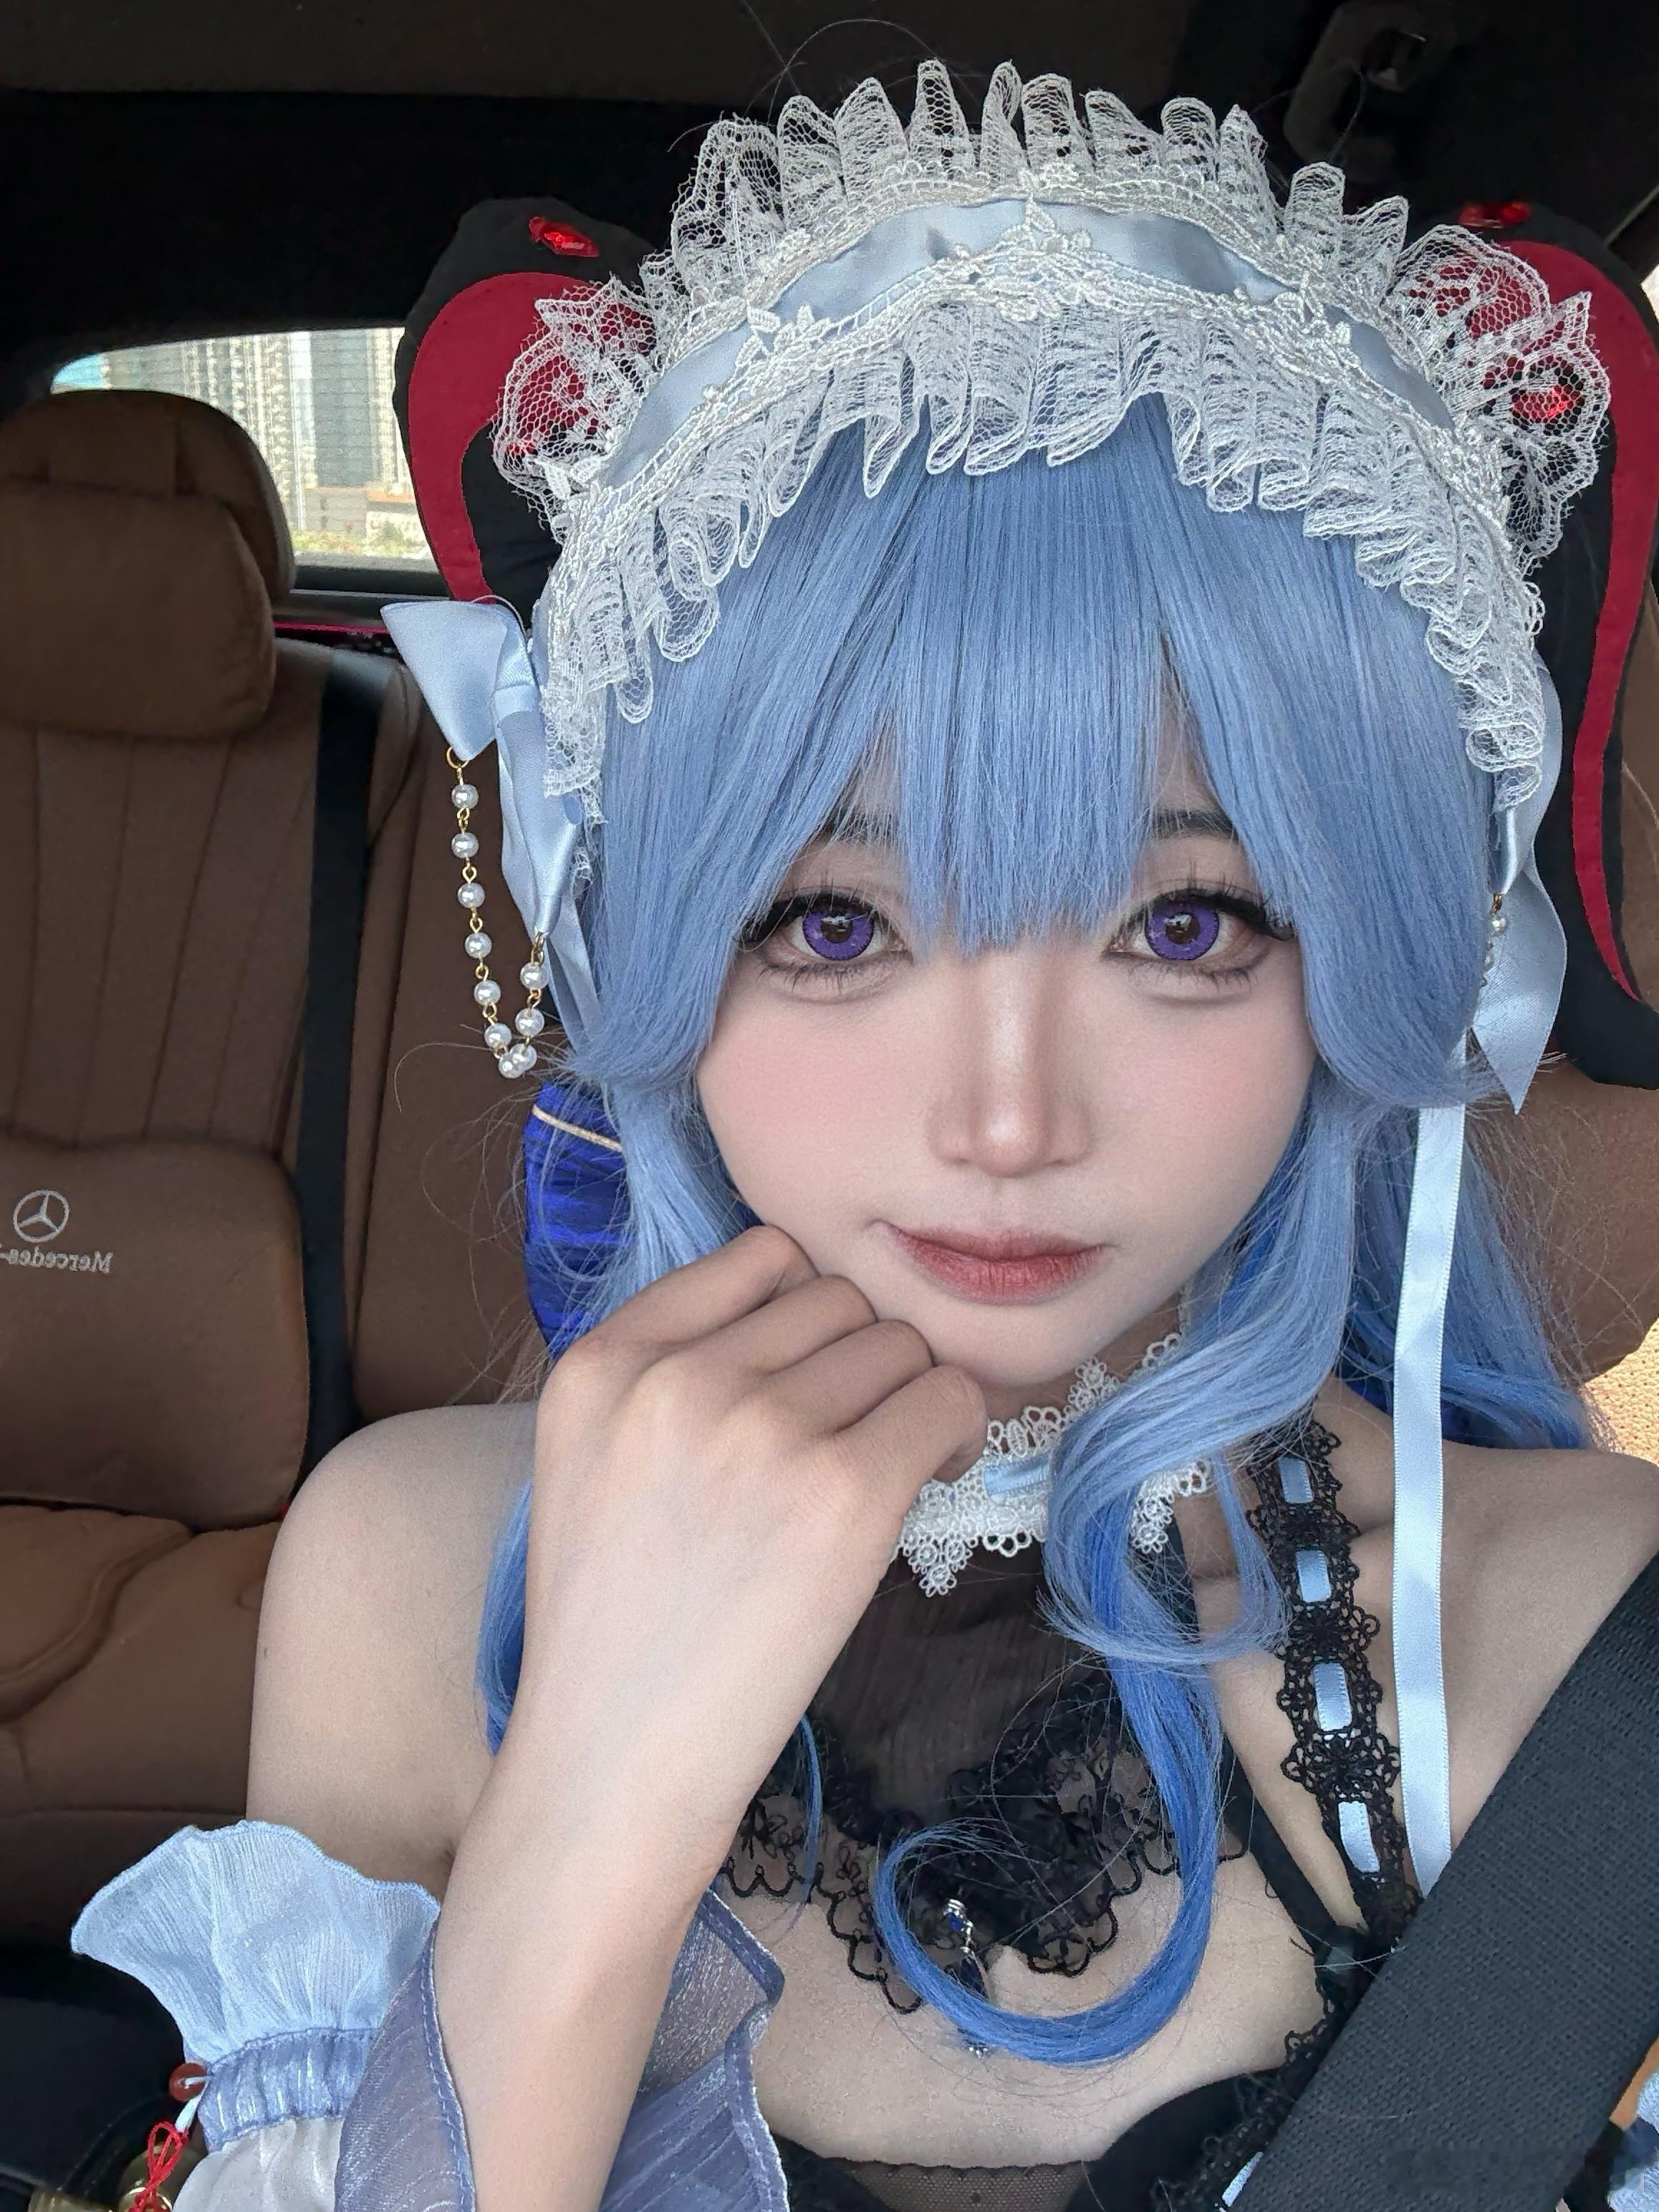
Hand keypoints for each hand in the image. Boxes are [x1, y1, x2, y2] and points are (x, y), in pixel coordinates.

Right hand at [503, 1225, 986, 1882]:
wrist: (613, 1761)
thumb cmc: (617, 1622)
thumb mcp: (593, 1456)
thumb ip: (672, 1369)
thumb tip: (811, 1312)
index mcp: (604, 1360)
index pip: (761, 1255)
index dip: (804, 1314)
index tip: (809, 1378)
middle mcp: (678, 1375)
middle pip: (837, 1296)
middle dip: (857, 1358)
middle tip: (852, 1437)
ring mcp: (761, 1429)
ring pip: (897, 1342)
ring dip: (908, 1394)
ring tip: (885, 1465)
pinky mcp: (843, 1491)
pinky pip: (947, 1397)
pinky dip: (955, 1428)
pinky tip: (928, 1475)